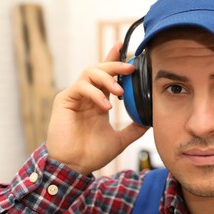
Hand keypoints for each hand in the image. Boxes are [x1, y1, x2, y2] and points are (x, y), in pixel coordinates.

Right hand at [46, 42, 148, 174]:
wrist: (75, 166)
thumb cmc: (92, 153)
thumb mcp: (119, 139)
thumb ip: (133, 129)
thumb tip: (149, 121)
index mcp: (98, 101)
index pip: (106, 75)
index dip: (114, 59)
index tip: (124, 47)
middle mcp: (87, 96)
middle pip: (99, 69)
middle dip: (115, 65)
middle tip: (131, 68)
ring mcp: (75, 96)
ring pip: (89, 73)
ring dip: (107, 78)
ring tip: (120, 91)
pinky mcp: (64, 100)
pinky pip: (81, 87)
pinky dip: (95, 94)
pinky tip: (105, 106)